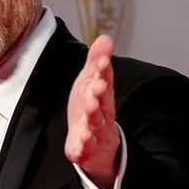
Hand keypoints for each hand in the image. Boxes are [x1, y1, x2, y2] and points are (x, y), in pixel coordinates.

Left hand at [65, 34, 119, 188]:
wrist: (94, 145)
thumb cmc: (90, 109)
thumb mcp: (90, 82)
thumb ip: (96, 62)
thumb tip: (105, 38)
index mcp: (102, 96)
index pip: (105, 82)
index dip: (104, 72)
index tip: (102, 61)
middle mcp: (102, 114)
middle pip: (104, 103)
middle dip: (101, 94)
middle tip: (97, 85)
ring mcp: (96, 133)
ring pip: (97, 124)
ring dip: (94, 116)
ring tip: (91, 108)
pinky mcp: (86, 150)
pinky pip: (86, 148)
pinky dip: (86, 144)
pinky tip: (83, 138)